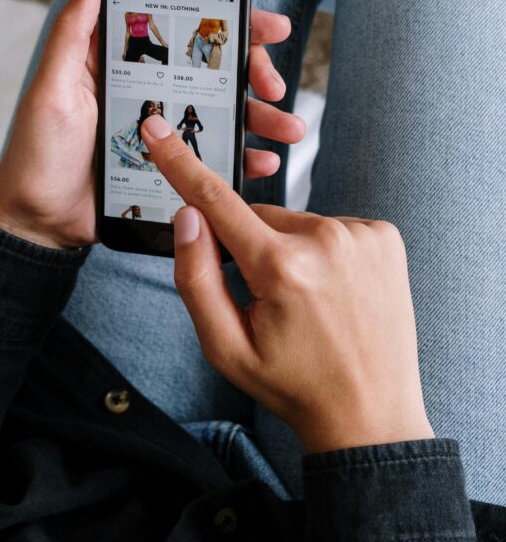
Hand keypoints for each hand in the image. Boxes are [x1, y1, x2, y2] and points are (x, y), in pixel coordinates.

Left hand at [0, 0, 303, 249]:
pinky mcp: (171, 169)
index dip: (230, 24)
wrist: (37, 221)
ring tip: (289, 129)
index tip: (267, 25)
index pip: (185, 33)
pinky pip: (215, 159)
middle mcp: (151, 93)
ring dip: (263, 118)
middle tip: (275, 87)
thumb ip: (73, 34)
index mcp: (126, 66)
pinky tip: (262, 162)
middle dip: (256, 74)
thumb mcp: (52, 88)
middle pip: (216, 72)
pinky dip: (244, 159)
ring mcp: (165, 132)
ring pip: (225, 115)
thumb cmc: (37, 152)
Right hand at [139, 116, 434, 452]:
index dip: (180, 163)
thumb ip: (195, 278)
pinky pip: (333, 228)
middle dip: (250, 247)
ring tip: (309, 304)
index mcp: (280, 268)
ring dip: (289, 250)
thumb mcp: (224, 347)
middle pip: (257, 218)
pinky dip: (324, 251)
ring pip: (296, 223)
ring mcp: (362, 236)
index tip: (157, 127)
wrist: (370, 414)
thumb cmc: (291, 384)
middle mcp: (325, 240)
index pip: (216, 201)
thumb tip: (187, 216)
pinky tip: (335, 292)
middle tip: (268, 302)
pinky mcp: (385, 237)